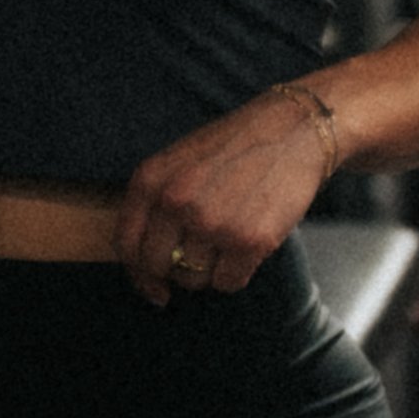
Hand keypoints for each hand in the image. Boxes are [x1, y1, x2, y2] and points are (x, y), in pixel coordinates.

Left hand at [115, 89, 331, 306]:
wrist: (292, 131)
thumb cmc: (233, 150)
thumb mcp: (178, 164)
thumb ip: (154, 207)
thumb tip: (147, 276)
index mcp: (150, 180)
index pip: (126, 245)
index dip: (139, 274)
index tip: (155, 286)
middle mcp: (174, 202)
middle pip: (158, 267)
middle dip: (177, 270)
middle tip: (201, 257)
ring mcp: (211, 222)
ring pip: (194, 279)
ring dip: (210, 271)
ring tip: (229, 238)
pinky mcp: (248, 240)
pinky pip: (228, 283)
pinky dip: (237, 273)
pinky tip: (248, 245)